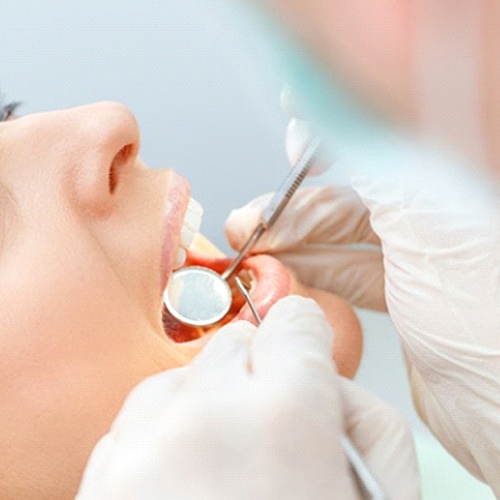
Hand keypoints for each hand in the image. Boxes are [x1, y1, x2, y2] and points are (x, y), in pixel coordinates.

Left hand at [76, 296, 417, 498]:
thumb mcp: (369, 499)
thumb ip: (357, 420)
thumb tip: (325, 386)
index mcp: (285, 419)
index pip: (296, 324)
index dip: (307, 344)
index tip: (305, 359)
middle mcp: (204, 417)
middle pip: (239, 345)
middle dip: (261, 378)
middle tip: (274, 435)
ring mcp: (140, 446)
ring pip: (187, 374)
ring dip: (210, 402)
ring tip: (227, 468)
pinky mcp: (100, 478)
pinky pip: (143, 414)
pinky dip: (167, 431)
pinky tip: (186, 484)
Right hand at [226, 103, 499, 491]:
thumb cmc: (496, 329)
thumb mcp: (433, 230)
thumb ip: (379, 174)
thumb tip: (328, 126)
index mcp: (457, 183)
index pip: (385, 136)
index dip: (332, 128)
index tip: (291, 132)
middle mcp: (445, 215)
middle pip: (355, 191)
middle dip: (295, 204)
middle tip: (252, 220)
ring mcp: (427, 259)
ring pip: (346, 236)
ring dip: (295, 241)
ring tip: (253, 249)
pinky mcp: (411, 298)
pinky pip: (351, 273)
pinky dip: (313, 273)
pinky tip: (283, 274)